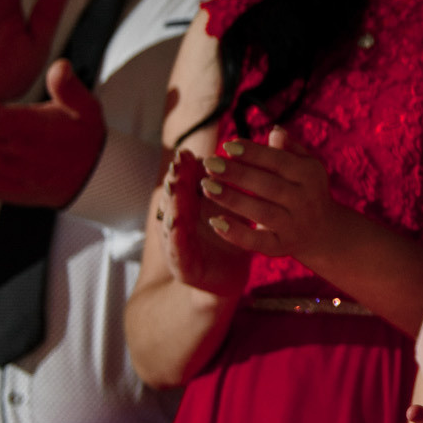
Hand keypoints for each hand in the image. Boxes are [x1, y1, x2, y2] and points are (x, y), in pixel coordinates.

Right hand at [161, 151, 250, 295]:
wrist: (230, 275)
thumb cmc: (232, 233)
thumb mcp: (236, 205)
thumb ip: (236, 181)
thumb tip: (250, 147)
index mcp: (191, 206)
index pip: (186, 183)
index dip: (184, 169)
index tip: (186, 153)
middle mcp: (179, 221)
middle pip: (175, 198)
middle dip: (175, 181)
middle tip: (177, 166)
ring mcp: (177, 243)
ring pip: (172, 220)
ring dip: (173, 204)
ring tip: (174, 190)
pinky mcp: (182, 265)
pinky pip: (177, 249)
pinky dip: (175, 237)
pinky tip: (178, 226)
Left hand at [198, 128, 342, 260]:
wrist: (322, 231)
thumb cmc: (306, 189)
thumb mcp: (305, 166)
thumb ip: (289, 150)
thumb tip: (275, 132)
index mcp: (310, 175)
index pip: (280, 161)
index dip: (254, 153)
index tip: (227, 145)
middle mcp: (305, 201)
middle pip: (269, 186)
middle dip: (237, 174)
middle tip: (209, 164)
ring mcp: (294, 226)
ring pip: (261, 213)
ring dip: (232, 200)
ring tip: (206, 186)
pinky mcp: (282, 247)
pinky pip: (258, 241)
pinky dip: (236, 234)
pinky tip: (215, 221)